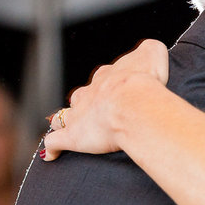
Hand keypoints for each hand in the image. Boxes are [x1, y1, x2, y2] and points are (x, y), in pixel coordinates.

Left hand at [42, 39, 168, 160]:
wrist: (134, 103)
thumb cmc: (145, 81)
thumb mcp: (153, 54)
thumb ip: (150, 50)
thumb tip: (150, 49)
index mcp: (108, 78)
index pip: (103, 77)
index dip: (109, 84)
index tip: (116, 90)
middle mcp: (89, 94)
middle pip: (81, 96)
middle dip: (86, 102)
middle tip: (96, 111)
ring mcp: (78, 115)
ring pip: (64, 116)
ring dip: (64, 121)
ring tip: (70, 127)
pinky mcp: (73, 136)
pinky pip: (55, 142)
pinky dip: (51, 148)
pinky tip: (51, 155)